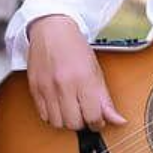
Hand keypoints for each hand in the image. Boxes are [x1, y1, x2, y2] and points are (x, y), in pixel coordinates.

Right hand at [26, 15, 125, 130]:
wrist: (51, 30)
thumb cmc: (75, 48)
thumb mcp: (96, 72)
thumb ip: (105, 100)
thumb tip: (118, 121)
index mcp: (83, 79)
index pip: (92, 116)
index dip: (97, 123)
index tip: (97, 120)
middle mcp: (64, 85)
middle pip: (74, 123)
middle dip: (82, 123)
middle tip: (84, 113)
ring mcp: (47, 87)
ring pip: (57, 123)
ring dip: (66, 121)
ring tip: (71, 109)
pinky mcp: (34, 88)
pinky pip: (43, 115)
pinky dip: (52, 116)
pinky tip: (58, 105)